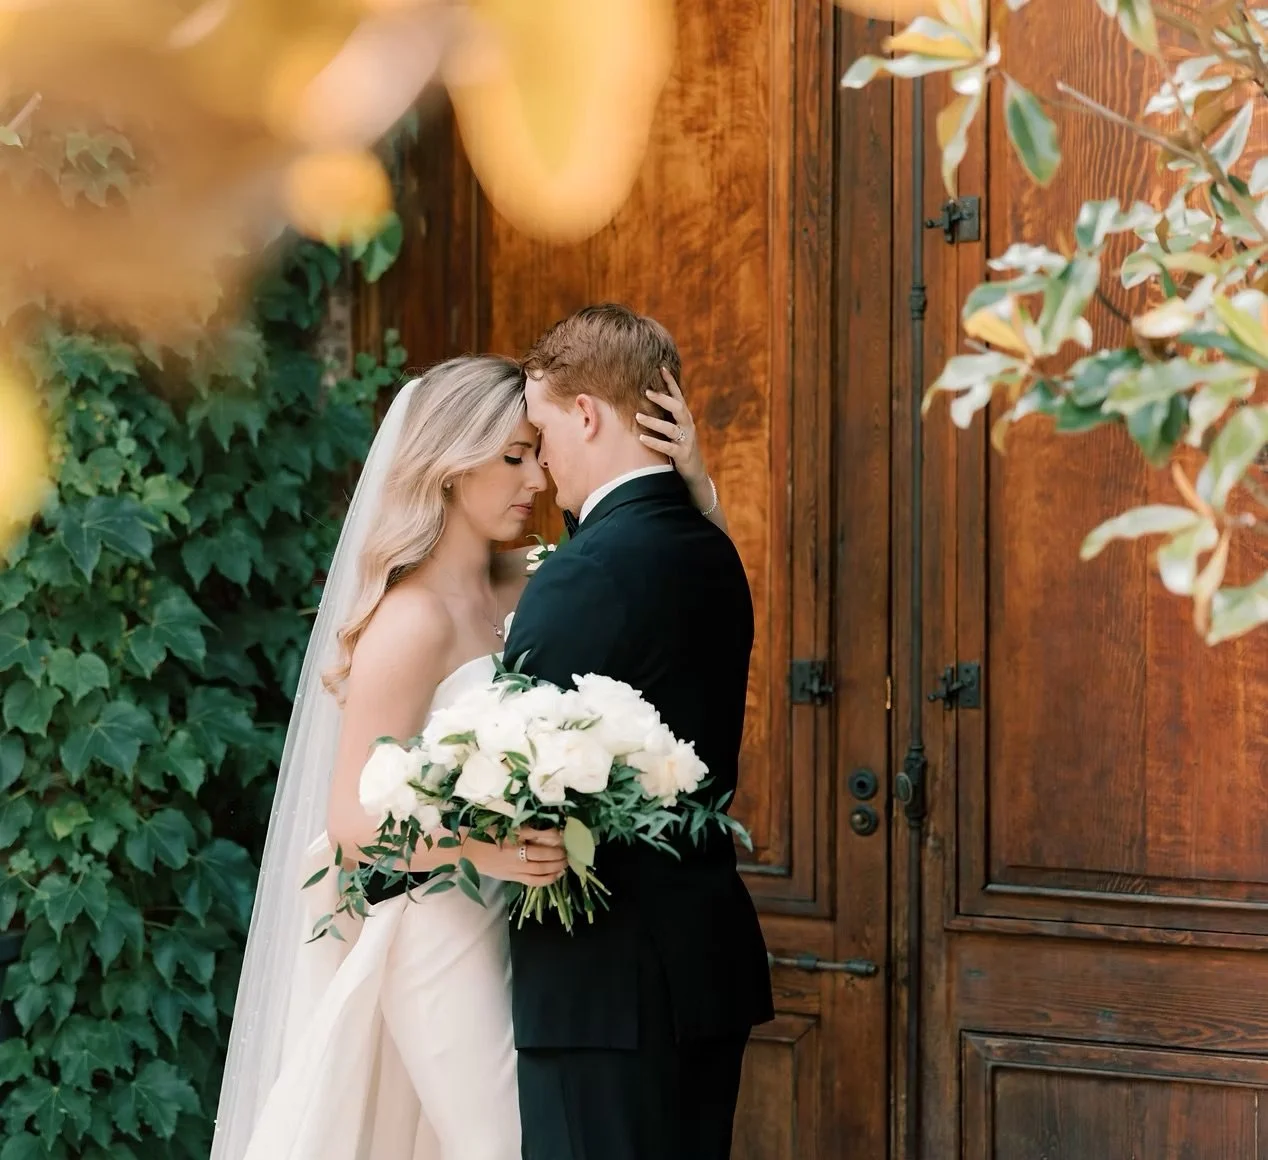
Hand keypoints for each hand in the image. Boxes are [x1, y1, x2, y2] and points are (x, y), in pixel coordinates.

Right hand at [464, 825, 566, 887]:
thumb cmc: (486, 836)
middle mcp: (514, 854)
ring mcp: (514, 868)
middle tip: (568, 850)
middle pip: (542, 855)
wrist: (467, 854)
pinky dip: (547, 879)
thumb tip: (548, 830)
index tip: (563, 835)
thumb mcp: (504, 827)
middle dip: (558, 854)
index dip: (553, 836)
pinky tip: (556, 875)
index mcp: (511, 838)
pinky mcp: (512, 878)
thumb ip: (525, 829)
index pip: (537, 836)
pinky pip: (533, 881)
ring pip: (540, 870)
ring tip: (565, 863)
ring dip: (556, 867)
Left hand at [636, 367, 707, 488]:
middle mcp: (688, 426)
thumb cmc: (681, 446)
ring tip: (638, 416)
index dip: (670, 382)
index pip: (678, 396)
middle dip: (663, 399)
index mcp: (685, 417)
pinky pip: (668, 448)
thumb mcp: (676, 428)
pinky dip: (654, 442)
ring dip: (654, 422)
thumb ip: (667, 415)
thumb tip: (650, 398)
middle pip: (678, 408)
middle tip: (646, 391)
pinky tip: (641, 437)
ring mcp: (686, 440)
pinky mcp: (682, 455)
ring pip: (670, 429)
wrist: (695, 471)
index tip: (661, 368)